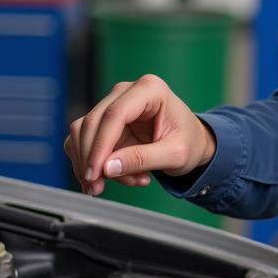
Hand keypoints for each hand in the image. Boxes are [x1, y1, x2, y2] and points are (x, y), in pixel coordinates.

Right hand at [64, 74, 216, 195]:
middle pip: (93, 122)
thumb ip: (143, 159)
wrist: (193, 142)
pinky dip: (93, 162)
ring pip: (84, 132)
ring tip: (125, 181)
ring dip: (92, 163)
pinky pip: (86, 141)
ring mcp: (114, 104)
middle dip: (91, 158)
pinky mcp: (106, 120)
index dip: (100, 145)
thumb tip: (107, 168)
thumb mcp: (175, 155)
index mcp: (150, 89)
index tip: (96, 173)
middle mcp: (127, 91)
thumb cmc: (189, 141)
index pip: (114, 114)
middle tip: (97, 187)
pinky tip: (118, 176)